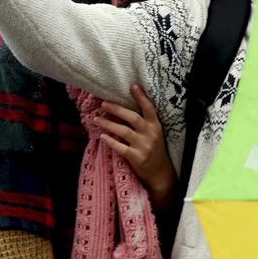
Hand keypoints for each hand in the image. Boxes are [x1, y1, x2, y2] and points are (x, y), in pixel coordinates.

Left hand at [96, 84, 176, 210]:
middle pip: (133, 117)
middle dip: (117, 109)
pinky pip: (120, 147)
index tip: (132, 85)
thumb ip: (145, 122)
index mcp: (155, 125)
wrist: (161, 173)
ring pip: (123, 131)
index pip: (149, 108)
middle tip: (104, 104)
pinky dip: (110, 141)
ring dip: (108, 124)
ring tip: (96, 119)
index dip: (141, 97)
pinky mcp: (136, 158)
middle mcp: (150, 134)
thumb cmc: (155, 149)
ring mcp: (143, 146)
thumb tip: (125, 107)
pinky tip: (102, 137)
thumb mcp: (155, 133)